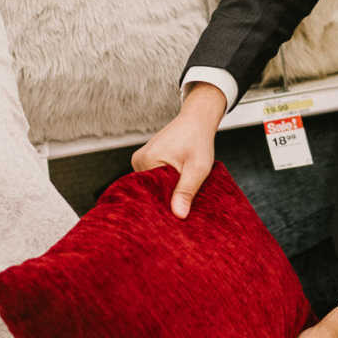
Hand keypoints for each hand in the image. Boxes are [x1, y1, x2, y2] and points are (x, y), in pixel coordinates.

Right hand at [131, 83, 223, 218]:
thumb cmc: (198, 139)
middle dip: (166, 199)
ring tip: (181, 194)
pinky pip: (155, 178)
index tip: (176, 217)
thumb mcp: (198, 167)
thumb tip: (179, 214)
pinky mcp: (148, 160)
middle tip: (182, 208)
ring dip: (167, 191)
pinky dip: (166, 183)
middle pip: (150, 190)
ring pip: (153, 185)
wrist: (197, 119)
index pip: (149, 194)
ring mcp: (142, 160)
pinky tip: (178, 185)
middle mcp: (139, 160)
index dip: (164, 206)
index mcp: (146, 160)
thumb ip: (186, 190)